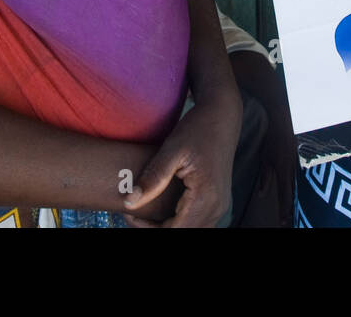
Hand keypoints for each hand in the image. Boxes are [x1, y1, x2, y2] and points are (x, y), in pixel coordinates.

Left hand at [122, 98, 240, 227]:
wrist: (222, 116)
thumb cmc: (198, 128)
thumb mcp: (172, 149)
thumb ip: (153, 178)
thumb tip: (129, 203)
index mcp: (206, 197)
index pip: (175, 231)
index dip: (147, 228)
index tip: (128, 213)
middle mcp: (217, 207)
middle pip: (182, 233)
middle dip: (156, 228)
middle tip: (133, 212)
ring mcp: (219, 206)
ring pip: (190, 230)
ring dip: (167, 227)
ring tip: (144, 211)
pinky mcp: (216, 201)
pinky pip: (195, 222)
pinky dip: (176, 221)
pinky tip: (160, 208)